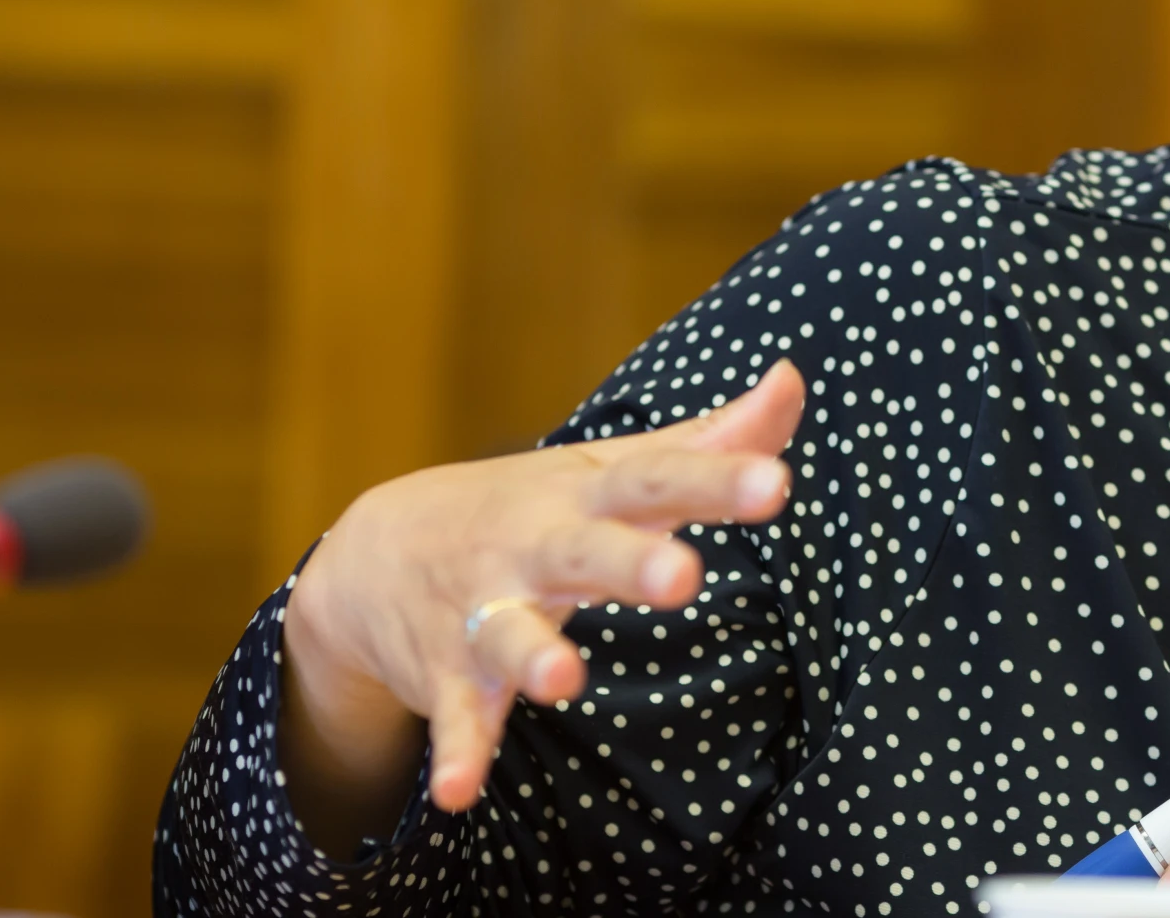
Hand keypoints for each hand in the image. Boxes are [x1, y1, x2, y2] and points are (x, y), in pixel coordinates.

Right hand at [278, 359, 803, 843]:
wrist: (377, 549)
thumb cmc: (531, 504)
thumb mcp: (613, 466)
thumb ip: (709, 440)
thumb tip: (793, 378)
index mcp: (588, 495)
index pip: (659, 480)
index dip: (718, 480)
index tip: (777, 485)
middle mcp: (535, 546)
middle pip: (585, 552)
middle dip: (631, 564)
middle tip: (684, 576)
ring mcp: (484, 610)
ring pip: (510, 633)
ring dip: (533, 657)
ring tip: (563, 681)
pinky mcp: (447, 673)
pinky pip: (455, 715)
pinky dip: (455, 752)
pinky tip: (458, 792)